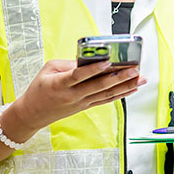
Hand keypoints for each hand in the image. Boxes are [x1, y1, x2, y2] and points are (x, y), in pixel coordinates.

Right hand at [14, 59, 145, 130]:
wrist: (33, 114)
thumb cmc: (39, 88)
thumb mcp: (48, 69)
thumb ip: (69, 63)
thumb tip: (92, 58)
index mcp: (60, 84)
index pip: (79, 75)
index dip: (94, 69)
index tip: (108, 61)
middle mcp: (73, 95)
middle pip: (99, 86)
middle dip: (119, 77)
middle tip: (135, 69)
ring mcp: (81, 103)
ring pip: (107, 94)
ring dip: (125, 86)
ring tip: (141, 78)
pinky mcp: (86, 107)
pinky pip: (106, 100)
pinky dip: (120, 94)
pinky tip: (133, 88)